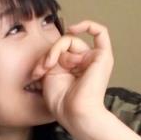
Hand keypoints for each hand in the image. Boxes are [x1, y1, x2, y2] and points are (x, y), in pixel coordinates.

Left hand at [31, 20, 113, 134]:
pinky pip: (100, 32)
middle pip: (64, 44)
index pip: (60, 50)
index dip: (47, 56)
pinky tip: (73, 29)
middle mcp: (86, 62)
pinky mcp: (103, 56)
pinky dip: (87, 25)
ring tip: (49, 66)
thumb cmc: (62, 102)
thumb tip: (57, 48)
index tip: (37, 70)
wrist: (75, 114)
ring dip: (55, 50)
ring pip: (71, 40)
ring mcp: (95, 58)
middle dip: (49, 54)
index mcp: (74, 68)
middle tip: (41, 69)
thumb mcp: (50, 74)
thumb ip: (53, 57)